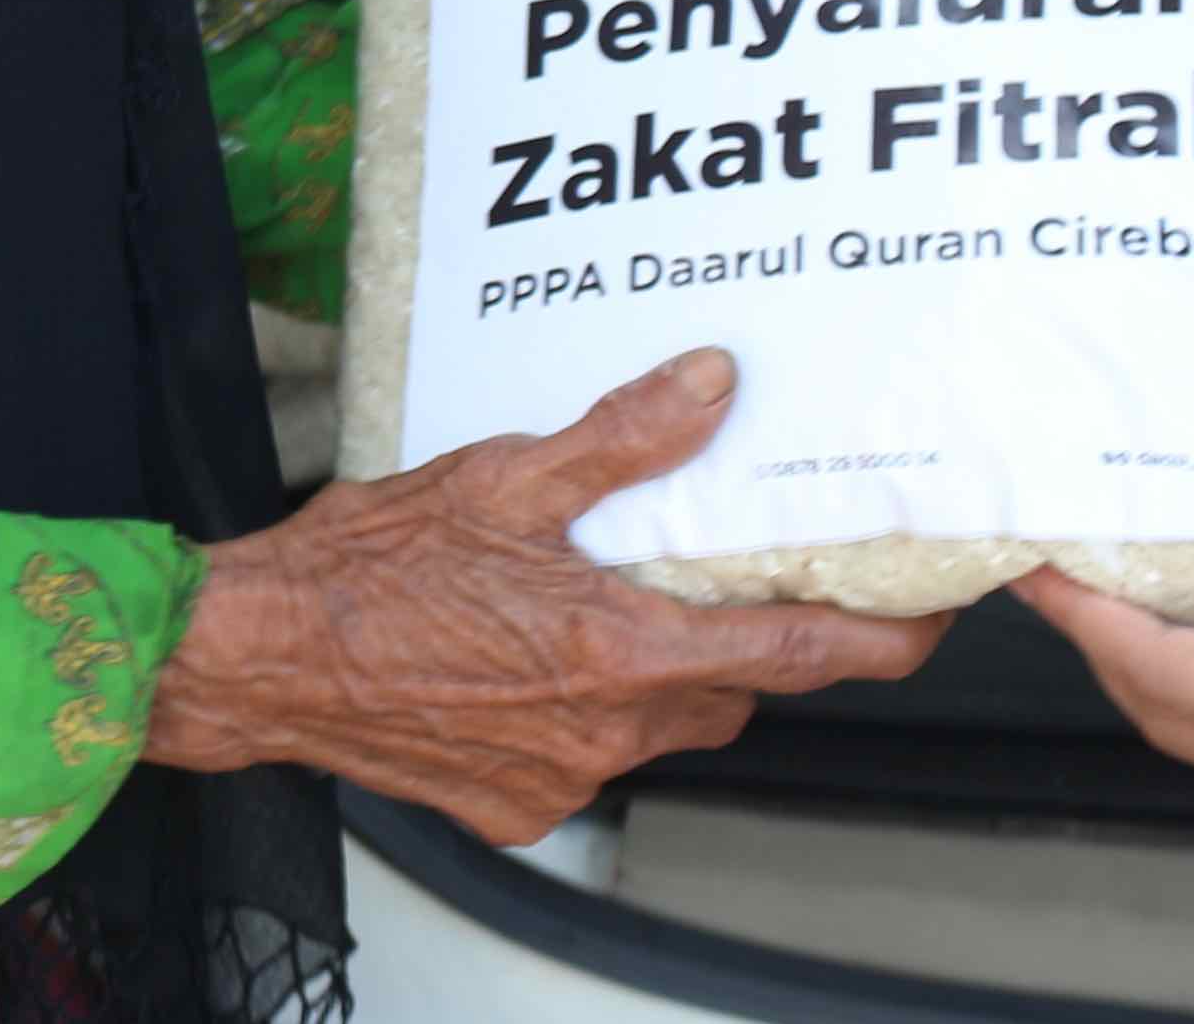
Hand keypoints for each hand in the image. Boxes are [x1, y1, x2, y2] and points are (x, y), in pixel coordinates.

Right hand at [149, 348, 949, 843]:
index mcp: (616, 649)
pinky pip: (597, 758)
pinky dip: (597, 708)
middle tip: (758, 575)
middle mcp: (605, 729)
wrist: (261, 658)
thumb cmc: (369, 568)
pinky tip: (544, 652)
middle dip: (758, 638)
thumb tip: (712, 386)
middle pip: (736, 690)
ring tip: (630, 600)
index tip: (933, 619)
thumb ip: (622, 438)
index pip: (795, 654)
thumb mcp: (504, 473)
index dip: (881, 640)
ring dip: (673, 669)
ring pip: (669, 723)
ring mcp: (562, 778)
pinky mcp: (518, 806)